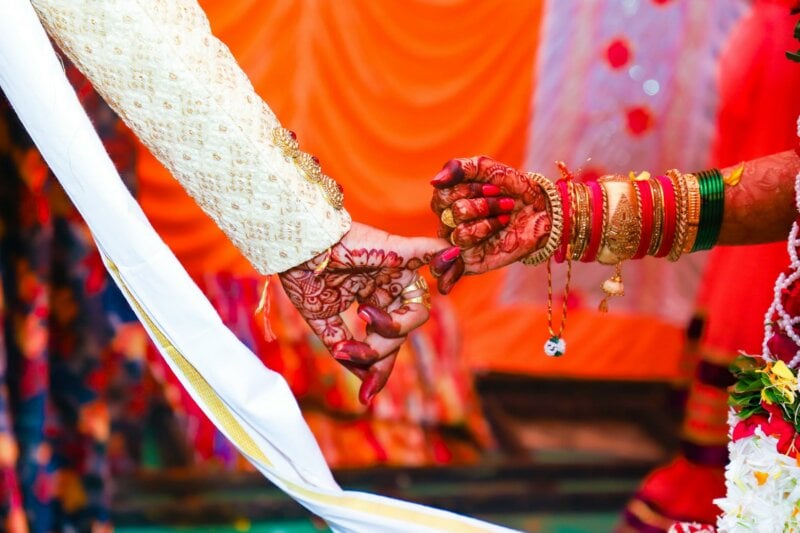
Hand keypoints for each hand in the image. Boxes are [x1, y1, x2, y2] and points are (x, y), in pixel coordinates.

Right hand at [278, 222, 446, 403]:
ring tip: (365, 317)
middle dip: (380, 352)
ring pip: (417, 310)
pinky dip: (446, 257)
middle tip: (350, 353)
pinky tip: (451, 257)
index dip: (378, 370)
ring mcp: (396, 270)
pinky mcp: (398, 251)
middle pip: (402, 331)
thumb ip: (346, 346)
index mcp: (370, 300)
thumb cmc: (302, 276)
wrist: (292, 248)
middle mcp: (387, 288)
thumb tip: (365, 375)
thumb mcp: (323, 320)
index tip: (365, 396)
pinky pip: (431, 251)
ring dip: (393, 326)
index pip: (386, 340)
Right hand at [429, 156, 551, 293]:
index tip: (495, 186)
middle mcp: (449, 224)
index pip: (442, 196)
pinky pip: (455, 262)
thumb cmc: (514, 188)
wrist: (543, 211)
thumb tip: (434, 182)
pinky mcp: (471, 263)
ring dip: (490, 223)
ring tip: (506, 219)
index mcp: (448, 202)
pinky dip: (450, 271)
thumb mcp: (487, 169)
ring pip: (461, 233)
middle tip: (506, 203)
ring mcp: (458, 245)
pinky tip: (455, 273)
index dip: (470, 189)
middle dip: (485, 205)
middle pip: (453, 213)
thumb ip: (459, 167)